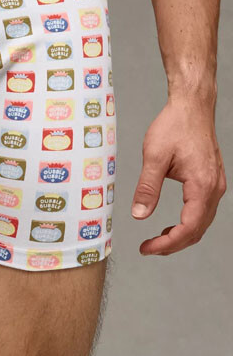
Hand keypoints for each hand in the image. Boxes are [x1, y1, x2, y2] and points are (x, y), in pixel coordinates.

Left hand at [131, 97, 225, 255]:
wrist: (192, 107)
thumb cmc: (175, 126)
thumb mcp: (154, 157)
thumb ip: (147, 188)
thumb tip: (139, 214)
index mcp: (202, 185)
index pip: (188, 228)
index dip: (167, 243)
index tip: (147, 248)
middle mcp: (214, 189)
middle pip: (197, 230)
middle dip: (173, 245)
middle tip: (148, 249)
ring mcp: (216, 186)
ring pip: (202, 223)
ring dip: (181, 236)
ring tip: (156, 241)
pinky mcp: (212, 181)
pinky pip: (203, 211)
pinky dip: (188, 224)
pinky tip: (171, 225)